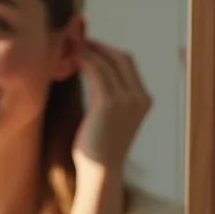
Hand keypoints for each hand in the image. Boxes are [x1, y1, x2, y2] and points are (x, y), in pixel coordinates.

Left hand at [73, 40, 152, 177]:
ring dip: (88, 51)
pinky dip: (84, 60)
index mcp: (143, 100)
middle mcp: (139, 97)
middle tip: (78, 42)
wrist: (101, 172)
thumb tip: (94, 76)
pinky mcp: (109, 102)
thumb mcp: (110, 118)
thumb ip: (109, 97)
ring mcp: (126, 99)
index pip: (128, 64)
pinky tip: (71, 58)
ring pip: (107, 62)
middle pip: (121, 58)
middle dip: (100, 46)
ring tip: (71, 47)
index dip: (108, 51)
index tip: (89, 46)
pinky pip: (96, 71)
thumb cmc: (100, 149)